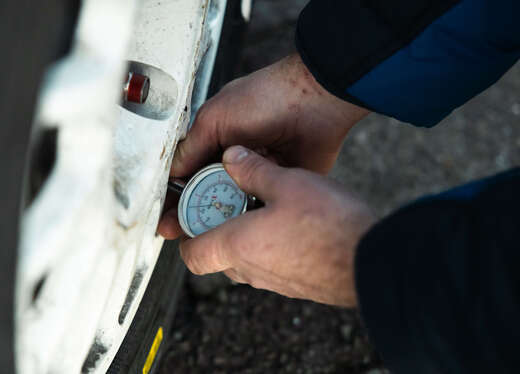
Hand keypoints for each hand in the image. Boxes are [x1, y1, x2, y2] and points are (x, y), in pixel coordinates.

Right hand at [159, 54, 367, 238]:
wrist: (316, 100)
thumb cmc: (266, 98)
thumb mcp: (216, 118)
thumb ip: (192, 147)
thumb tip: (172, 174)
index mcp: (216, 142)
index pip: (189, 174)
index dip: (176, 195)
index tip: (165, 216)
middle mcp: (235, 161)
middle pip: (208, 194)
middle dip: (192, 213)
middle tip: (177, 232)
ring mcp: (258, 175)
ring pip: (232, 204)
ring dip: (220, 220)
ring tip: (203, 238)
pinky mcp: (280, 185)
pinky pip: (260, 206)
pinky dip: (249, 219)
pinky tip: (236, 232)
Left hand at [178, 146, 376, 306]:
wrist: (372, 260)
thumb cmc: (328, 224)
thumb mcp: (287, 182)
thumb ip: (253, 169)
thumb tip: (231, 157)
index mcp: (237, 245)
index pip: (192, 255)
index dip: (186, 236)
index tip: (194, 214)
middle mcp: (251, 270)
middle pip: (217, 256)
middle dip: (217, 229)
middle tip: (230, 202)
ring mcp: (274, 282)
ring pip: (245, 260)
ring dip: (245, 237)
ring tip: (263, 208)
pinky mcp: (297, 285)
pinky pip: (270, 266)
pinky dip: (268, 247)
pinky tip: (290, 224)